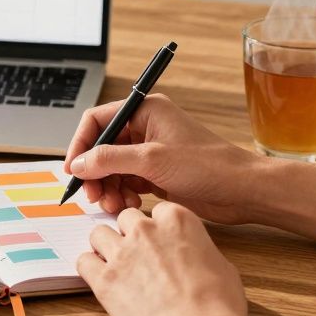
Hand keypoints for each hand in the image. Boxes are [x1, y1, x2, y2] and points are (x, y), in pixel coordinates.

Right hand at [64, 94, 262, 222]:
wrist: (243, 191)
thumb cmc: (209, 166)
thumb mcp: (152, 160)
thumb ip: (110, 159)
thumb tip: (79, 163)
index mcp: (145, 111)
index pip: (97, 120)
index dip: (81, 144)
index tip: (73, 169)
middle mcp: (145, 127)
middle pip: (101, 147)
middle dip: (94, 172)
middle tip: (93, 195)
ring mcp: (150, 151)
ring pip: (112, 167)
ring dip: (108, 186)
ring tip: (114, 204)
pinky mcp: (156, 172)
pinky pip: (126, 181)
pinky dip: (122, 193)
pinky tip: (130, 204)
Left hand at [78, 203, 253, 315]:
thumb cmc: (217, 304)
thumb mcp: (221, 265)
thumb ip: (199, 251)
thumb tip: (195, 257)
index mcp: (176, 220)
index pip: (157, 212)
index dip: (158, 228)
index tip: (159, 242)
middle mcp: (145, 229)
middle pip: (125, 219)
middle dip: (129, 234)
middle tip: (138, 256)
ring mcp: (121, 252)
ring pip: (99, 234)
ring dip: (105, 247)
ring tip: (115, 265)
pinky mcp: (104, 278)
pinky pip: (83, 261)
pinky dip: (90, 268)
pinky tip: (100, 279)